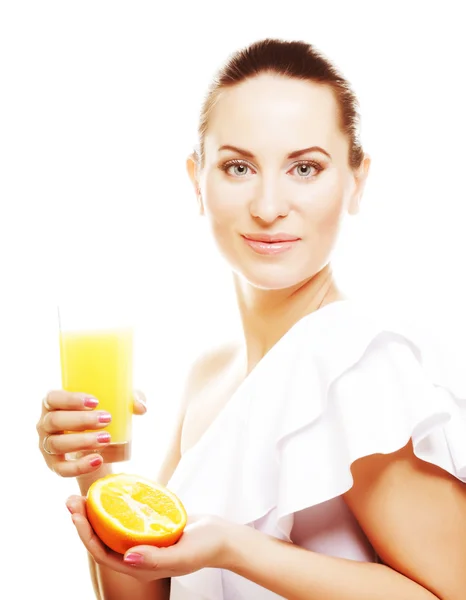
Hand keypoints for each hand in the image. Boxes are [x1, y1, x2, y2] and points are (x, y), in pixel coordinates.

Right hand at [36, 389, 146, 476]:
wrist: (99, 447)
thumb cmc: (102, 415)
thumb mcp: (116, 403)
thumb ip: (130, 399)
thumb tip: (141, 407)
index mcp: (54, 403)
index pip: (53, 398)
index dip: (70, 399)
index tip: (95, 401)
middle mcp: (45, 424)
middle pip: (55, 421)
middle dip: (81, 420)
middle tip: (107, 419)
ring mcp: (47, 446)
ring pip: (56, 444)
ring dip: (81, 441)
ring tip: (107, 439)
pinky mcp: (54, 465)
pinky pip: (61, 469)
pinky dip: (79, 466)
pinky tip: (97, 460)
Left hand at [66, 495, 233, 581]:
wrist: (223, 537)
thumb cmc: (205, 548)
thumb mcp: (182, 555)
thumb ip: (156, 559)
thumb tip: (127, 558)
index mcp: (138, 567)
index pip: (101, 553)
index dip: (85, 534)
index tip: (76, 513)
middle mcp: (136, 556)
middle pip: (101, 539)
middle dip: (83, 520)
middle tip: (72, 497)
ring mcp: (143, 541)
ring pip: (111, 527)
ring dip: (95, 511)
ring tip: (85, 492)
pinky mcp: (150, 528)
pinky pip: (126, 518)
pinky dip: (115, 505)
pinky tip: (111, 490)